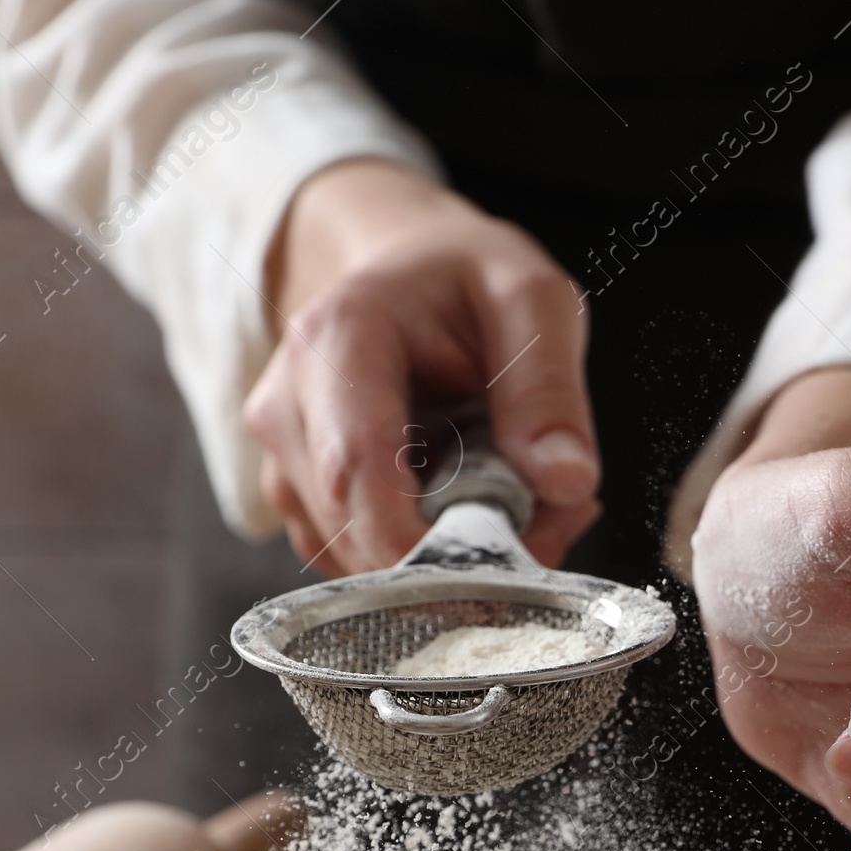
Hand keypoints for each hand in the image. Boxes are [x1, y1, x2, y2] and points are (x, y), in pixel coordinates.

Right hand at [244, 159, 599, 571]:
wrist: (405, 274)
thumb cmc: (463, 280)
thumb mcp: (531, 300)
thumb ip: (549, 387)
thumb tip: (566, 482)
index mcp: (337, 338)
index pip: (356, 464)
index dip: (416, 541)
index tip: (493, 576)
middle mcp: (289, 405)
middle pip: (357, 527)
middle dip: (457, 557)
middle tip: (556, 521)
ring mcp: (285, 459)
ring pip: (357, 559)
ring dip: (448, 564)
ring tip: (526, 505)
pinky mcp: (299, 499)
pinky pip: (357, 562)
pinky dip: (425, 563)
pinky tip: (478, 515)